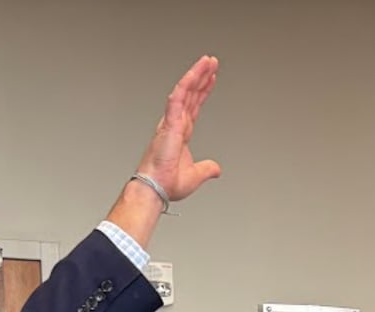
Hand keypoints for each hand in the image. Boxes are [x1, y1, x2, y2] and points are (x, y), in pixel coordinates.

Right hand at [137, 55, 221, 200]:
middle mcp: (176, 124)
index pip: (194, 106)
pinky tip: (195, 73)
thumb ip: (207, 169)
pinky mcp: (169, 122)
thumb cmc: (168, 182)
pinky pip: (178, 98)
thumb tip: (217, 169)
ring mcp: (172, 121)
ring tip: (208, 61)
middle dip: (202, 76)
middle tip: (211, 62)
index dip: (203, 91)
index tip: (211, 79)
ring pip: (185, 90)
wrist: (157, 188)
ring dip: (197, 74)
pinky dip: (187, 84)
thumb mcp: (196, 175)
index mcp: (181, 133)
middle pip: (191, 94)